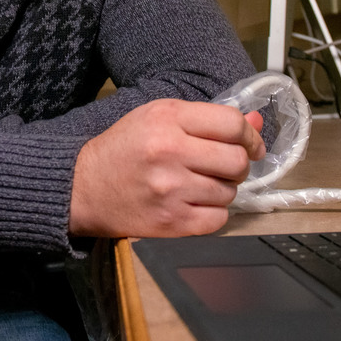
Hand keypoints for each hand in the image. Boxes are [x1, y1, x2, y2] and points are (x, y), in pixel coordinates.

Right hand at [70, 98, 264, 237]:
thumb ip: (207, 119)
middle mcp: (170, 152)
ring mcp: (171, 190)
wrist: (83, 187)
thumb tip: (256, 121)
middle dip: (239, 164)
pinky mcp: (170, 222)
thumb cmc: (124, 148)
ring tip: (201, 184)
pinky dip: (214, 213)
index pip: (232, 124)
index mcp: (167, 119)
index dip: (249, 135)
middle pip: (237, 161)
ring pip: (230, 192)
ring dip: (223, 189)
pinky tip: (196, 204)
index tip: (250, 144)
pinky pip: (218, 220)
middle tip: (225, 166)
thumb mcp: (159, 118)